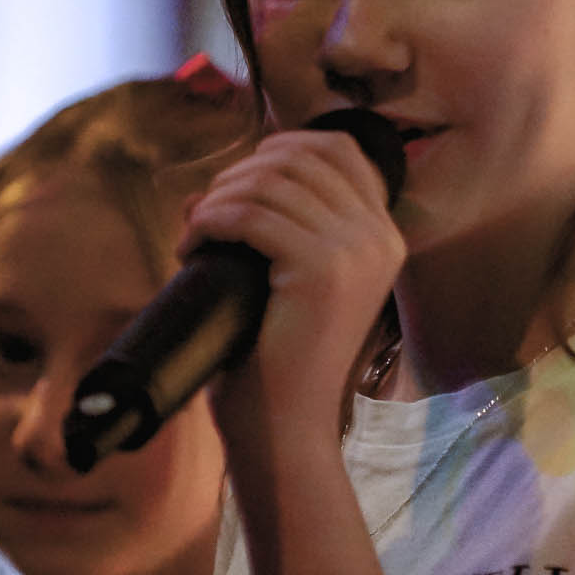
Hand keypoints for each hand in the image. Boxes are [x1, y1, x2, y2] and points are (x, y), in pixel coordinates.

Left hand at [178, 126, 405, 439]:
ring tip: (195, 234)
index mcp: (383, 236)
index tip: (237, 181)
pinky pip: (251, 215)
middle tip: (205, 214)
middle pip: (299, 159)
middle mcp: (379, 237)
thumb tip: (212, 186)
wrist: (286, 426)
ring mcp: (355, 251)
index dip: (280, 148)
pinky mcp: (322, 270)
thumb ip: (277, 227)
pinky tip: (192, 247)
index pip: (338, 149)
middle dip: (238, 175)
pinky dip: (211, 222)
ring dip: (218, 199)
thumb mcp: (291, 278)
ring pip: (271, 183)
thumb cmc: (279, 358)